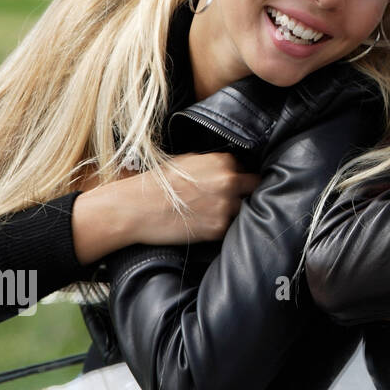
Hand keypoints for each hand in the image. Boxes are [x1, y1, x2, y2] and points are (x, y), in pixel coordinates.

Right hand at [72, 152, 259, 263]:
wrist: (135, 208)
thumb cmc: (157, 184)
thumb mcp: (188, 162)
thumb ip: (214, 165)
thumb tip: (231, 170)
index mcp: (224, 161)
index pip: (247, 170)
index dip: (240, 180)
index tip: (232, 187)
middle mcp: (230, 181)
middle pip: (254, 189)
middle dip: (245, 195)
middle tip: (229, 202)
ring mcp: (226, 206)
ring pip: (245, 210)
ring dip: (234, 213)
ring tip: (212, 215)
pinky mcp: (218, 228)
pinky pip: (230, 228)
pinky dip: (221, 228)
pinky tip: (204, 225)